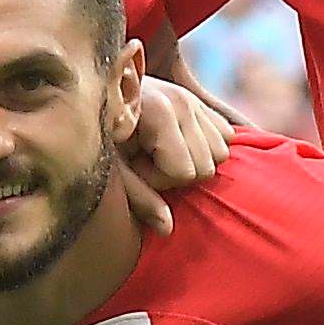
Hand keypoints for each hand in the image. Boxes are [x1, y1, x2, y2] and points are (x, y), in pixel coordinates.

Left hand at [114, 69, 235, 231]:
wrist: (98, 95)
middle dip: (175, 173)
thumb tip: (167, 229)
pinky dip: (205, 147)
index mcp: (160, 112)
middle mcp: (184, 101)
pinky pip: (226, 138)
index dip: (157, 179)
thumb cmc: (99, 134)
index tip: (133, 165)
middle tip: (144, 160)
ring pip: (221, 154)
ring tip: (157, 151)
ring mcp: (195, 99)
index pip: (184, 172)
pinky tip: (174, 143)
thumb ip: (138, 197)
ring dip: (192, 161)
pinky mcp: (202, 102)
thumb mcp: (110, 168)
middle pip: (206, 167)